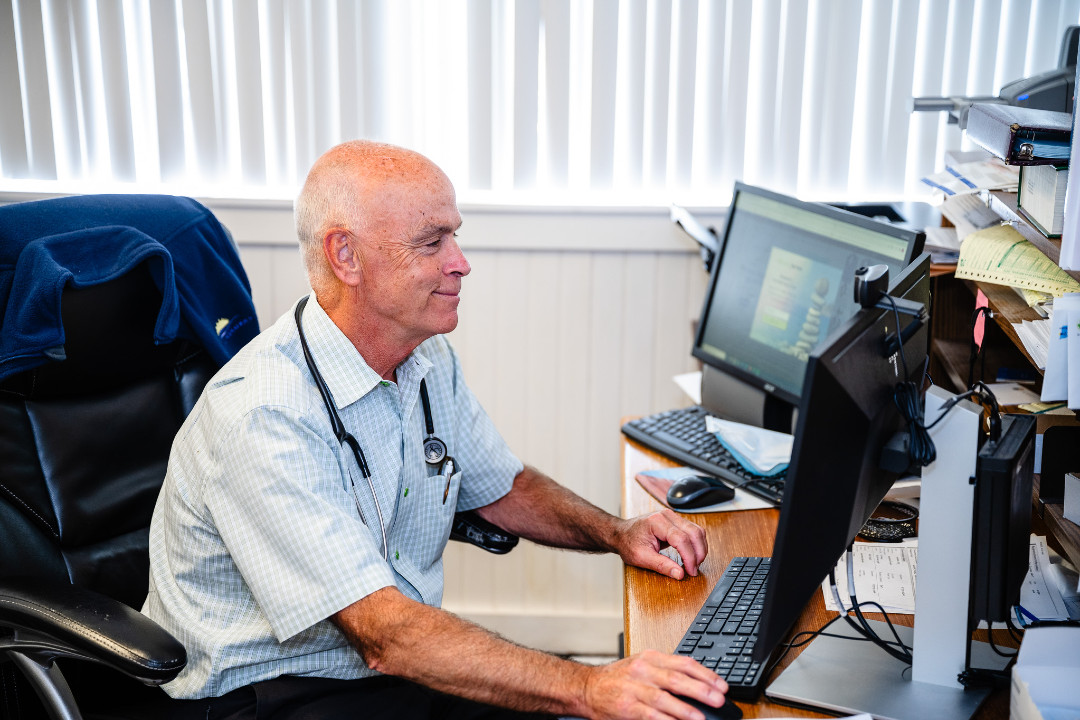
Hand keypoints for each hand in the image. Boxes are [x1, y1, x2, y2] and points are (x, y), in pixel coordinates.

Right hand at [580, 650, 728, 719]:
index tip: (721, 685)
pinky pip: (650, 716)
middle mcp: (643, 671)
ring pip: (664, 699)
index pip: (684, 663)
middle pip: (677, 679)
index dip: (706, 674)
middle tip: (719, 699)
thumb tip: (698, 684)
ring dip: (685, 709)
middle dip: (701, 690)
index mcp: (651, 658)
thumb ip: (667, 671)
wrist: (588, 687)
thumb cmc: (618, 678)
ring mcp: (634, 690)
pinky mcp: (628, 709)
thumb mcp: (642, 665)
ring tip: (701, 717)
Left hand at [615, 509, 707, 578]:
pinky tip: (693, 555)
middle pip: (694, 532)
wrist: (620, 534)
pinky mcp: (676, 521)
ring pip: (697, 530)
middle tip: (694, 569)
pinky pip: (693, 530)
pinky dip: (696, 544)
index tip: (690, 571)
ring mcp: (672, 516)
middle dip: (698, 553)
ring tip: (694, 564)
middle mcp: (667, 515)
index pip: (681, 539)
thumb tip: (679, 574)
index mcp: (657, 522)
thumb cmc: (627, 543)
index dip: (689, 557)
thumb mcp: (641, 558)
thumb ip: (661, 566)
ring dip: (700, 548)